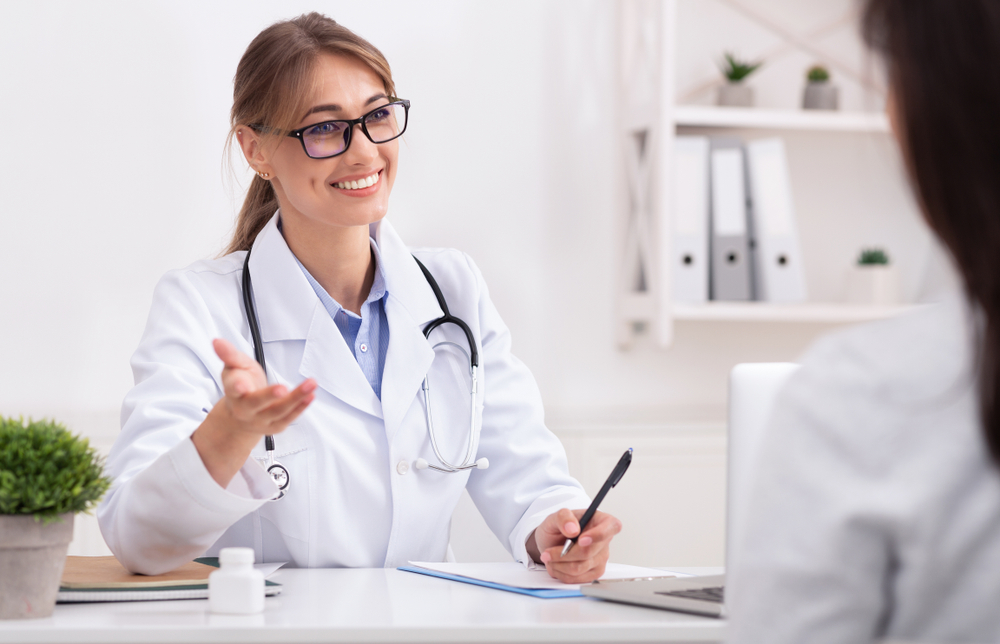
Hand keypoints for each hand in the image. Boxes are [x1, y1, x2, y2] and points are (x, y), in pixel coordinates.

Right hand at [191, 339, 316, 486]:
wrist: (241, 416)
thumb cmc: (240, 385)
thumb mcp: (234, 367)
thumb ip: (229, 354)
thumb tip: (217, 341)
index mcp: (234, 393)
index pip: (233, 389)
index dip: (237, 387)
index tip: (242, 384)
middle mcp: (246, 409)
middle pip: (257, 403)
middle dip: (269, 396)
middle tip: (283, 388)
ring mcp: (261, 419)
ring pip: (279, 410)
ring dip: (296, 398)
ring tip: (310, 384)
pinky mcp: (275, 425)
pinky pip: (289, 417)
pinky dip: (301, 407)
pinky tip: (311, 395)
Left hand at [527, 508, 621, 583]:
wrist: (551, 543)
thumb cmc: (557, 528)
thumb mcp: (555, 517)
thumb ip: (563, 517)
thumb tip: (572, 528)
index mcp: (601, 520)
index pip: (612, 526)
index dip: (598, 534)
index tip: (581, 540)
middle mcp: (604, 540)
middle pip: (588, 552)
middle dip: (563, 554)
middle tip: (548, 552)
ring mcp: (601, 558)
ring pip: (580, 568)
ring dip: (559, 565)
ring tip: (550, 558)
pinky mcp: (594, 572)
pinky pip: (577, 578)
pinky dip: (561, 573)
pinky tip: (556, 565)